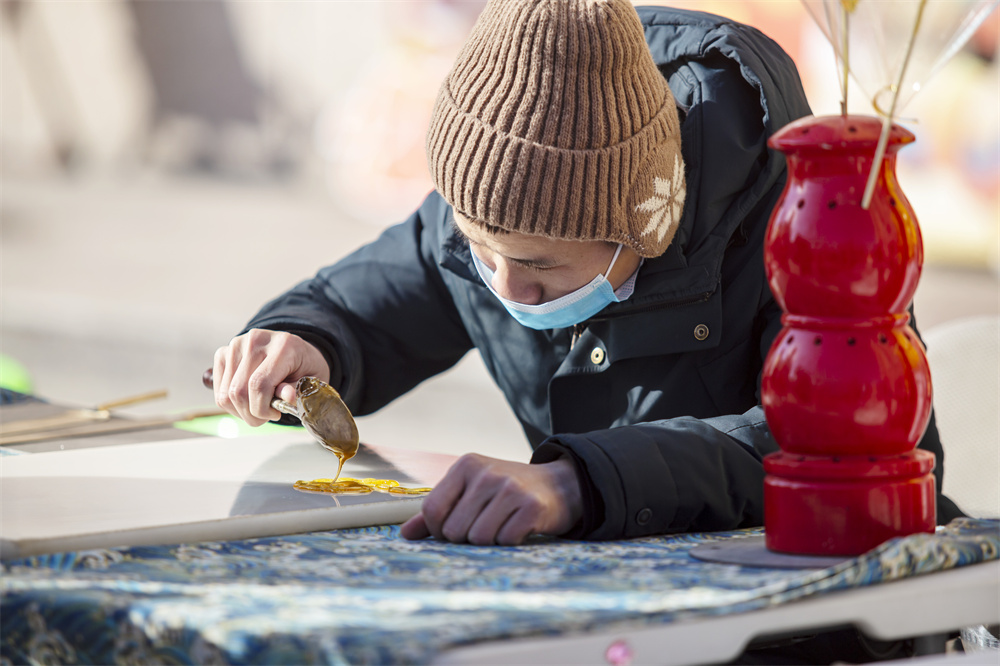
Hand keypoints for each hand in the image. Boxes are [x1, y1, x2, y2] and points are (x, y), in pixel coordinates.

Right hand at [213, 329, 329, 426]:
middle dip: (251, 414)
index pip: (259, 384)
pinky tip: (248, 399)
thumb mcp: (311, 380)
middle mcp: (256, 340)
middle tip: (266, 416)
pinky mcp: (223, 352)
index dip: (263, 409)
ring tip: (258, 407)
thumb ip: (297, 390)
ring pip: (226, 394)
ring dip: (241, 411)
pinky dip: (231, 403)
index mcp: (283, 345)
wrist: (294, 350)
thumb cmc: (304, 368)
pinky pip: (219, 390)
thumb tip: (287, 397)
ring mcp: (236, 344)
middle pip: (238, 391)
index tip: (276, 414)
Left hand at [400, 454, 582, 545]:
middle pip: (453, 530)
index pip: (432, 510)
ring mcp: (510, 488)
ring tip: (502, 525)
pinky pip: (505, 541)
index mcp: (465, 466)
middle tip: (485, 525)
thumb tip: (405, 534)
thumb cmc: (507, 490)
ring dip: (488, 541)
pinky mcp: (531, 507)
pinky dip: (509, 542)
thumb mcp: (471, 490)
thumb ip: (438, 510)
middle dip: (465, 537)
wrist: (558, 485)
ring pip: (478, 538)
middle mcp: (486, 473)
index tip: (451, 531)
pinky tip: (518, 527)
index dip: (437, 531)